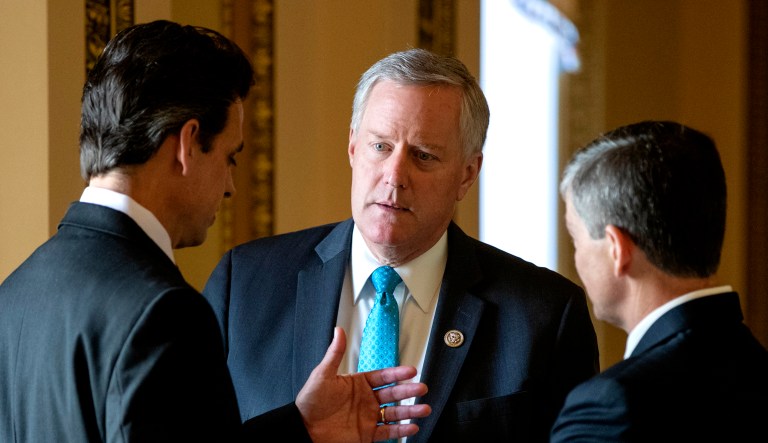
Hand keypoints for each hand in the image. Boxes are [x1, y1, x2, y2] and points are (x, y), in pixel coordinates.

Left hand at [296, 327, 431, 442]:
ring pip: (394, 413)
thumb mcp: (323, 375)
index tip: (411, 370)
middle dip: (409, 391)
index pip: (383, 376)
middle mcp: (366, 400)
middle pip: (393, 393)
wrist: (303, 429)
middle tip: (422, 388)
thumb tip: (339, 331)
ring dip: (410, 411)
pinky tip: (412, 427)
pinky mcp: (367, 434)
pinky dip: (401, 430)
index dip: (397, 373)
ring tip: (424, 409)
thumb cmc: (310, 402)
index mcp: (358, 384)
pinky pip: (388, 432)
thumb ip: (335, 353)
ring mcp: (368, 417)